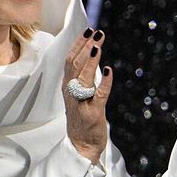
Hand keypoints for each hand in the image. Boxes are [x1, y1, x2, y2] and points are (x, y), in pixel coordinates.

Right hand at [63, 28, 112, 163]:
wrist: (81, 145)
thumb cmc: (82, 118)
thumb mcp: (80, 94)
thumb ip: (84, 77)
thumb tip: (94, 57)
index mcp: (67, 86)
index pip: (70, 60)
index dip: (78, 45)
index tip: (87, 31)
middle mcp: (71, 92)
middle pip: (75, 65)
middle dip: (85, 47)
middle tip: (95, 32)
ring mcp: (81, 102)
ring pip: (83, 77)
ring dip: (91, 60)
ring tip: (98, 45)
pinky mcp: (93, 112)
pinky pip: (99, 94)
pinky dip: (104, 81)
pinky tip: (108, 70)